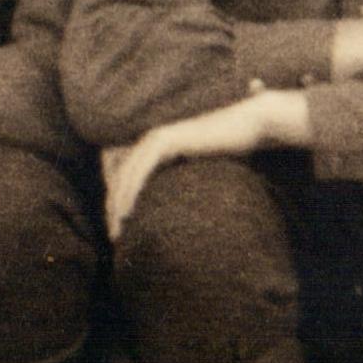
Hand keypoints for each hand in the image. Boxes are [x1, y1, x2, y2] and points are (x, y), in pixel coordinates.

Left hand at [102, 90, 309, 240]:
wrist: (250, 125)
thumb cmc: (231, 148)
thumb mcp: (200, 170)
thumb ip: (184, 181)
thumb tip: (179, 205)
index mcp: (154, 144)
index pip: (123, 174)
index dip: (116, 200)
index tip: (118, 226)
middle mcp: (149, 139)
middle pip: (119, 176)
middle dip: (112, 207)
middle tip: (113, 237)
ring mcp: (155, 138)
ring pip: (125, 175)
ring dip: (117, 205)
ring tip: (118, 231)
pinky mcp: (165, 141)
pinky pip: (140, 170)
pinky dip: (130, 192)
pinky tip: (126, 213)